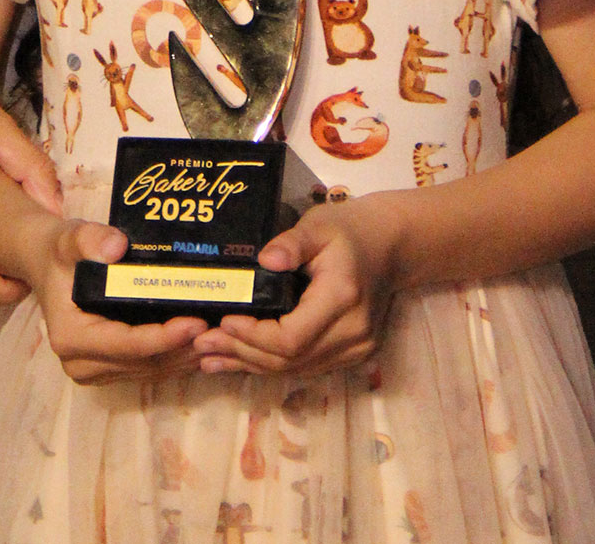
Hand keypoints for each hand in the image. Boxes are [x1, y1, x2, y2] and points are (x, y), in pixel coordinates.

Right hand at [17, 214, 208, 385]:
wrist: (48, 265)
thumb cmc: (61, 252)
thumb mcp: (71, 237)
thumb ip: (90, 239)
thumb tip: (117, 247)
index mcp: (71, 338)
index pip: (128, 345)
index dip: (165, 337)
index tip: (197, 322)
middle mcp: (81, 364)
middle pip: (144, 364)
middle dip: (183, 349)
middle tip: (221, 332)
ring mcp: (95, 371)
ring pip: (150, 371)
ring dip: (185, 358)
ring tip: (219, 338)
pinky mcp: (108, 370)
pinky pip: (148, 369)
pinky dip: (176, 358)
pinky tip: (201, 343)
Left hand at [195, 198, 400, 379]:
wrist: (392, 245)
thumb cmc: (350, 229)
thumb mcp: (320, 224)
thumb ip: (293, 243)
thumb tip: (264, 259)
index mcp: (342, 299)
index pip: (291, 338)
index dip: (254, 337)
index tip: (223, 322)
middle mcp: (352, 334)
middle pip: (290, 360)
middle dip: (242, 354)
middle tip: (202, 345)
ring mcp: (355, 350)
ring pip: (295, 370)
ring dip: (251, 365)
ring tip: (210, 359)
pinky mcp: (352, 355)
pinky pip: (305, 366)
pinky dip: (271, 364)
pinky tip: (241, 362)